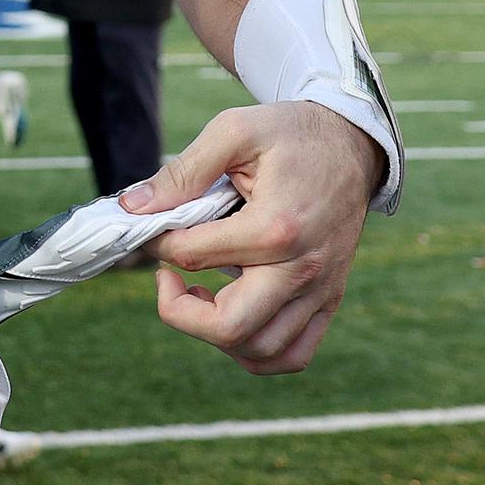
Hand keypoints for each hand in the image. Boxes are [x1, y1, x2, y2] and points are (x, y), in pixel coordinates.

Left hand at [122, 103, 383, 375]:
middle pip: (230, 326)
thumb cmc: (290, 134)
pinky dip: (256, 351)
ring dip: (216, 335)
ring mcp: (319, 290)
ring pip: (262, 351)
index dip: (160, 245)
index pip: (195, 258)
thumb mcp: (234, 131)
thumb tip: (134, 208)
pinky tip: (233, 316)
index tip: (154, 227)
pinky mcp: (329, 299)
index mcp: (276, 226)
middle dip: (179, 311)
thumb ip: (183, 172)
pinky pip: (293, 353)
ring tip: (199, 295)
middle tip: (165, 278)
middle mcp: (302, 268)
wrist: (350, 143)